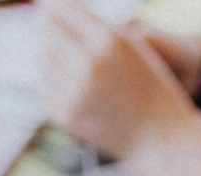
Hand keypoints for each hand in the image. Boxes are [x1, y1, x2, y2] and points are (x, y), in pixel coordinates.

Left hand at [37, 0, 198, 160]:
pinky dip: (51, 75)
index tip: (48, 3)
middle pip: (47, 29)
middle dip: (48, 22)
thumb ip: (94, 26)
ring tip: (67, 52)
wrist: (158, 138)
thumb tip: (51, 10)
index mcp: (109, 41)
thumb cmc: (148, 86)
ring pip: (42, 56)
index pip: (64, 8)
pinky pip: (44, 83)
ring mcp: (73, 92)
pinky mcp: (63, 114)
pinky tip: (66, 75)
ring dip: (50, 49)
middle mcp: (88, 65)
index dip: (53, 4)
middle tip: (48, 18)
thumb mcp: (130, 47)